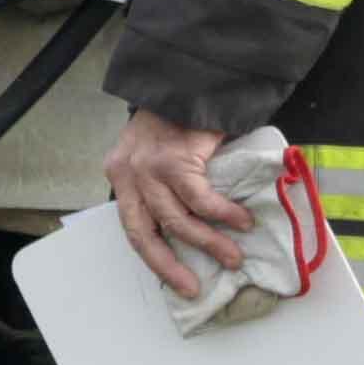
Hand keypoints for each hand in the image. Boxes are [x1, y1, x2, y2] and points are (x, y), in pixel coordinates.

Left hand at [106, 106, 256, 296]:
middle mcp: (128, 173)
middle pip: (145, 233)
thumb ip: (164, 187)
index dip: (155, 259)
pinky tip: (242, 222)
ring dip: (209, 243)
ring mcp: (148, 167)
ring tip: (233, 256)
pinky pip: (200, 199)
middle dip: (170, 266)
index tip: (179, 282)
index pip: (132, 228)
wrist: (191, 78)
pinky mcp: (174, 160)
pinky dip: (223, 215)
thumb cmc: (180, 117)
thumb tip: (192, 230)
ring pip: (176, 221)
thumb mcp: (158, 154)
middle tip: (195, 286)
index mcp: (121, 175)